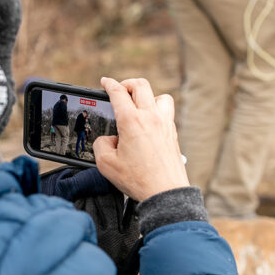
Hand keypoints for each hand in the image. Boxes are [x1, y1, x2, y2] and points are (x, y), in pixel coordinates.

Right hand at [94, 77, 188, 201]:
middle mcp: (151, 117)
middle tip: (120, 89)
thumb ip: (101, 145)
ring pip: (160, 96)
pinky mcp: (173, 134)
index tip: (105, 82)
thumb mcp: (106, 164)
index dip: (109, 84)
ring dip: (147, 96)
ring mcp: (165, 124)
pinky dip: (157, 110)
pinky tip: (150, 122)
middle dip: (127, 83)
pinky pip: (167, 112)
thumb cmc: (137, 179)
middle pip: (141, 85)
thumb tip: (109, 140)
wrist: (165, 192)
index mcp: (132, 121)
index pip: (118, 93)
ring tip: (139, 106)